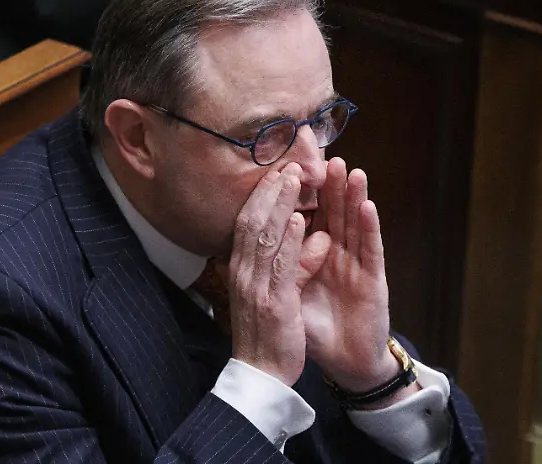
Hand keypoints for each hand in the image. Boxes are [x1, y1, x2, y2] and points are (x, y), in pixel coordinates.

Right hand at [227, 163, 313, 385]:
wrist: (260, 376)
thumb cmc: (266, 334)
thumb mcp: (269, 293)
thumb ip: (283, 264)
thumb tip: (298, 234)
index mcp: (241, 271)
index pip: (247, 224)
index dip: (261, 197)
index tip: (275, 174)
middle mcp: (243, 274)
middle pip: (252, 222)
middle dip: (270, 192)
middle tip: (287, 165)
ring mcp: (256, 288)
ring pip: (265, 236)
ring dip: (281, 205)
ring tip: (295, 179)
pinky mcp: (274, 303)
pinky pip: (281, 266)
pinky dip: (289, 240)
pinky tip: (300, 220)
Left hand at [298, 158, 401, 393]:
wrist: (344, 362)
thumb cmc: (315, 329)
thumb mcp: (289, 295)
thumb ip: (282, 267)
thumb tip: (260, 243)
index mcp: (314, 257)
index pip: (308, 217)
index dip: (300, 194)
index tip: (290, 166)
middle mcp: (338, 255)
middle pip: (333, 213)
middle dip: (329, 185)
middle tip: (326, 155)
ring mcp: (358, 265)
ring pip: (354, 223)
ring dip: (353, 195)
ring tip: (350, 169)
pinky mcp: (374, 281)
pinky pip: (371, 250)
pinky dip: (370, 227)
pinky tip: (367, 206)